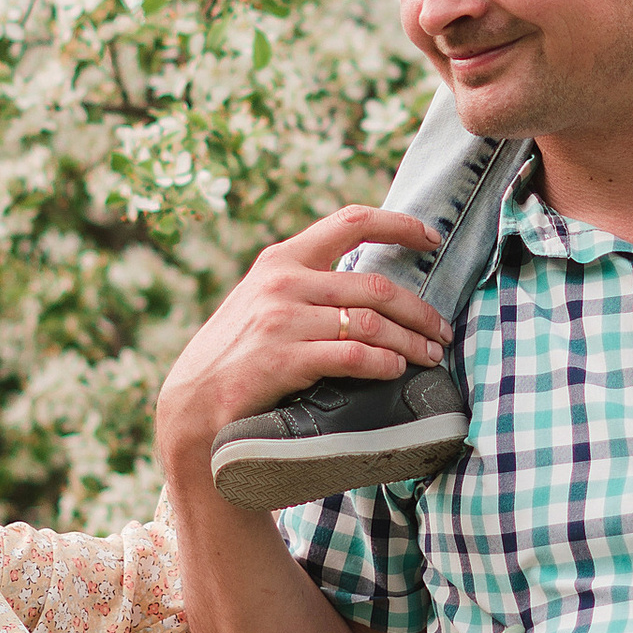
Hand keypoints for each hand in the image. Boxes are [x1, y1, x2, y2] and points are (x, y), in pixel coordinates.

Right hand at [157, 203, 447, 471]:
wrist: (191, 409)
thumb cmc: (237, 359)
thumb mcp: (262, 304)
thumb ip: (305, 287)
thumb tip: (372, 290)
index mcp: (281, 259)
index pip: (351, 222)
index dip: (399, 225)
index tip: (432, 238)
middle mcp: (282, 282)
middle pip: (375, 285)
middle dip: (418, 310)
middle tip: (442, 331)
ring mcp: (281, 320)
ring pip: (371, 322)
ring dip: (410, 341)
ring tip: (429, 356)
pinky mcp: (283, 359)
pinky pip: (353, 356)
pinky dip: (384, 362)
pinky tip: (396, 370)